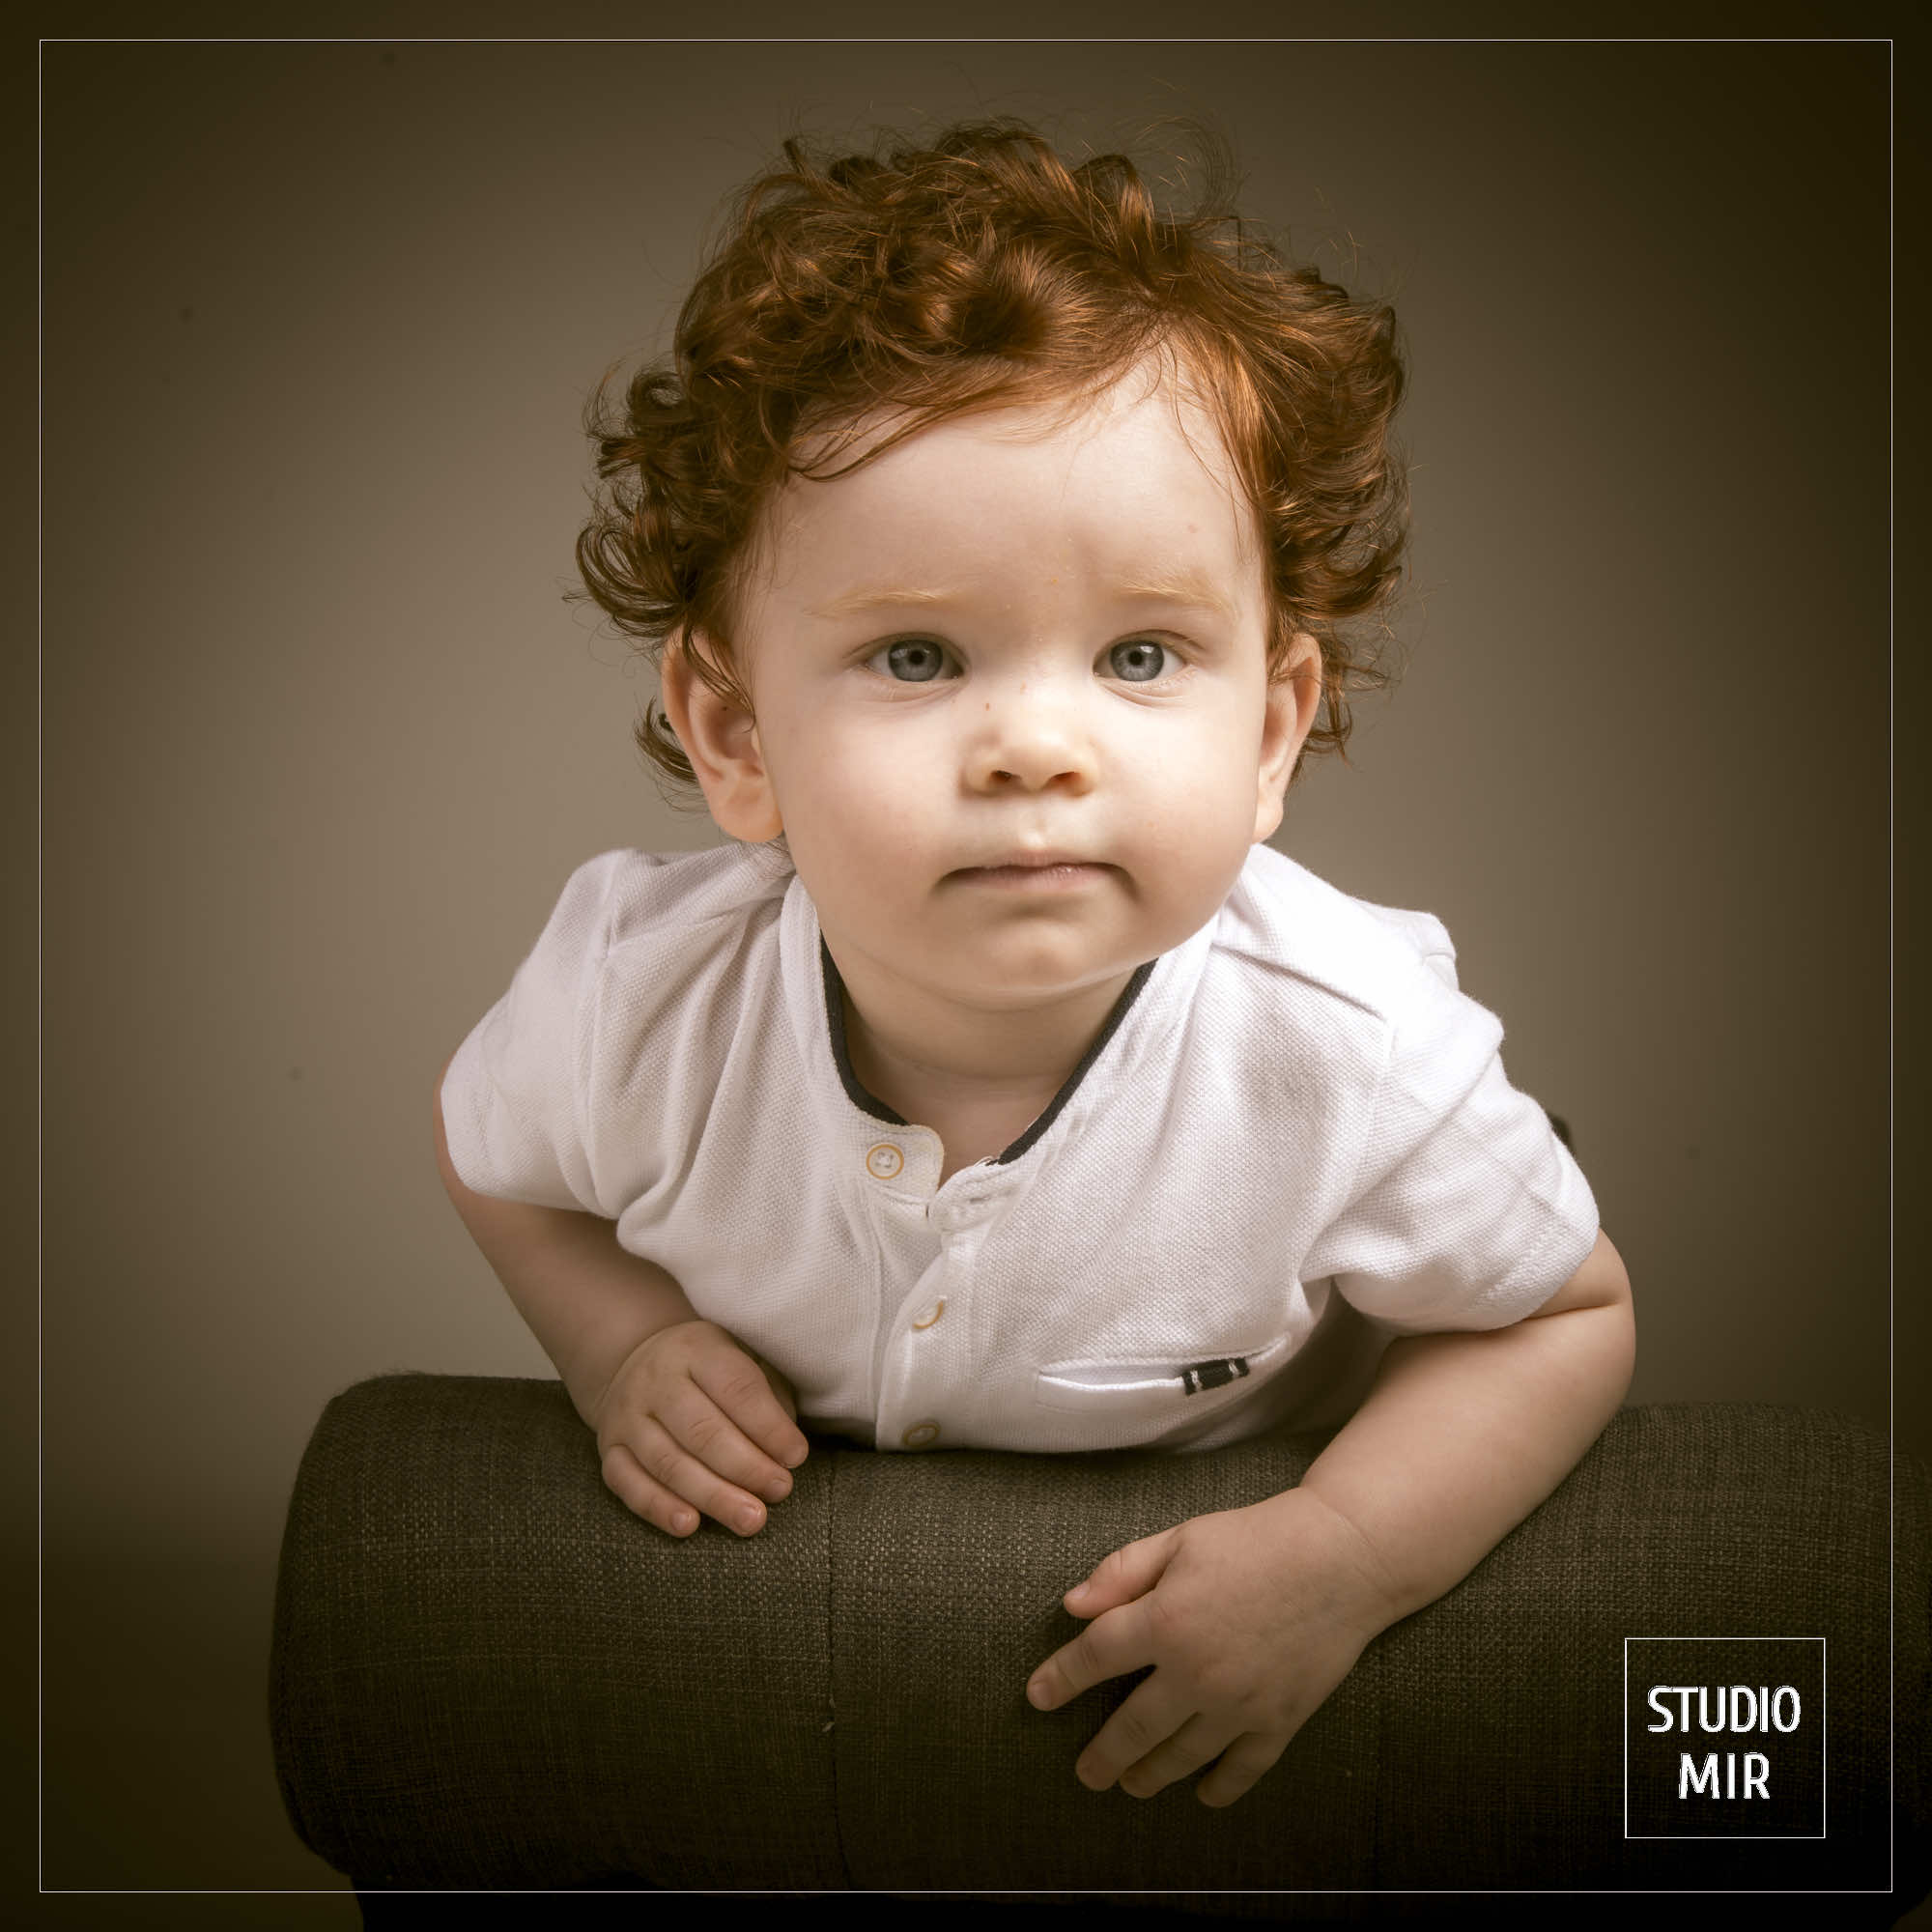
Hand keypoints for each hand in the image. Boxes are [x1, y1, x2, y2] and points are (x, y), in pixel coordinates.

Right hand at [590, 1319, 808, 1538]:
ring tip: (751, 1519)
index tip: (796, 1457)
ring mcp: (627, 1416)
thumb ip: (770, 1398)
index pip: (736, 1388)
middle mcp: (656, 1381)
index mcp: (696, 1350)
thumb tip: (787, 1452)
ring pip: (668, 1463)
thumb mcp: (744, 1359)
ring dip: (713, 1496)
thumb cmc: (710, 1372)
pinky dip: (658, 1507)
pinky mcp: (609, 1449)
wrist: (636, 1362)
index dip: (769, 1426)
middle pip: (702, 1430)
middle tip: (780, 1491)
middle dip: (746, 1467)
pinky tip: (689, 1525)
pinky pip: (628, 1483)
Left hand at [1024, 1489, 1395, 1806]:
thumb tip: (1072, 1606)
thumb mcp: (1180, 1540)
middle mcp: (1196, 1673)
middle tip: (1086, 1773)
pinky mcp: (1279, 1721)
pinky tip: (1202, 1795)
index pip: (1095, 1657)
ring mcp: (1239, 1705)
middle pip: (1132, 1727)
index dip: (1061, 1678)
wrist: (1342, 1557)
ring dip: (1149, 1776)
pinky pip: (1240, 1769)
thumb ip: (1122, 1572)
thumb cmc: (1254, 1539)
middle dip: (1103, 1755)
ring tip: (1131, 1786)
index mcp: (1165, 1621)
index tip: (1037, 1698)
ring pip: (1180, 1756)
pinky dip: (1219, 1788)